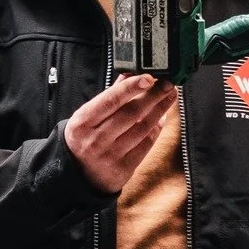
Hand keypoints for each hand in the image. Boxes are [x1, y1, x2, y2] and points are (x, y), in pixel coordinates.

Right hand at [64, 73, 175, 193]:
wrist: (78, 173)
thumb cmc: (85, 137)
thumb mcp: (87, 116)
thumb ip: (109, 96)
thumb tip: (131, 74)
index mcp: (83, 122)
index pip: (110, 100)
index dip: (131, 87)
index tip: (149, 77)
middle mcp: (95, 139)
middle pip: (131, 113)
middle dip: (153, 96)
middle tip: (167, 83)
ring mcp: (110, 155)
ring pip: (142, 128)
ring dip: (160, 110)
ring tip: (169, 96)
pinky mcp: (124, 168)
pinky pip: (146, 144)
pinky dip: (157, 128)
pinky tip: (162, 117)